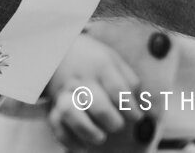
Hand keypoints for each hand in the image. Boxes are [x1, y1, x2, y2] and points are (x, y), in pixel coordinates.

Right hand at [44, 33, 139, 147]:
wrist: (59, 52)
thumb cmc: (94, 61)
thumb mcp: (114, 60)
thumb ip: (130, 81)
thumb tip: (141, 106)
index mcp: (101, 66)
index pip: (118, 91)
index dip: (130, 108)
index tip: (135, 116)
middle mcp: (81, 80)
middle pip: (98, 105)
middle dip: (113, 122)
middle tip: (118, 125)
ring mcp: (64, 93)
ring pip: (71, 114)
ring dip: (88, 131)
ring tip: (100, 138)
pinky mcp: (53, 106)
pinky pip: (56, 125)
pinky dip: (69, 140)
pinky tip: (83, 147)